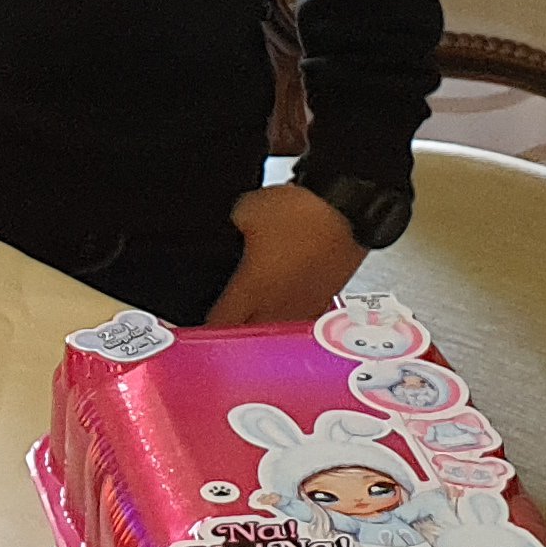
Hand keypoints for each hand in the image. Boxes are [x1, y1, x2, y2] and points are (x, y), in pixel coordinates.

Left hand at [201, 184, 365, 329]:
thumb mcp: (247, 210)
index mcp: (253, 290)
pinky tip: (280, 309)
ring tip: (249, 324)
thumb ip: (231, 228)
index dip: (202, 331)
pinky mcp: (325, 300)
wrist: (351, 208)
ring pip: (276, 333)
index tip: (194, 330)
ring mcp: (305, 307)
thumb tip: (229, 231)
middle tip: (219, 330)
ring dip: (261, 332)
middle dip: (231, 338)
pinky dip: (286, 319)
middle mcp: (279, 307)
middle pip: (248, 338)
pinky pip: (299, 320)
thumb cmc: (304, 211)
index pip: (220, 324)